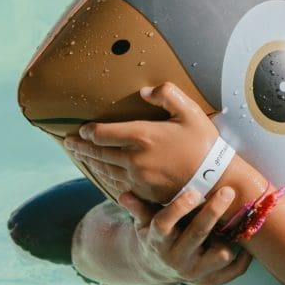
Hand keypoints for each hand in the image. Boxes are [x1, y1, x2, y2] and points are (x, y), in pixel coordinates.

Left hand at [61, 82, 218, 203]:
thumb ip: (167, 94)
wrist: (217, 179)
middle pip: (98, 153)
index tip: (81, 129)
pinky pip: (118, 184)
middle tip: (68, 144)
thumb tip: (144, 91)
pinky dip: (106, 177)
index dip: (87, 131)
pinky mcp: (145, 193)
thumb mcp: (190, 112)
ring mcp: (138, 178)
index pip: (102, 134)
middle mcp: (135, 159)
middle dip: (80, 147)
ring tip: (80, 157)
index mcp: (143, 136)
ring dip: (90, 162)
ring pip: (105, 170)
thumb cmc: (204, 143)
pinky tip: (102, 173)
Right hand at [119, 184, 250, 284]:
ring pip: (220, 254)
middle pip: (197, 234)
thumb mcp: (144, 222)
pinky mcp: (210, 282)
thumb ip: (138, 207)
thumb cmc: (154, 235)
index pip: (164, 224)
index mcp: (157, 242)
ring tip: (235, 218)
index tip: (194, 191)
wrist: (157, 267)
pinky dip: (244, 257)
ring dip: (229, 237)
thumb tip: (124, 195)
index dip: (179, 207)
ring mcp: (194, 273)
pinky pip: (234, 271)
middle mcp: (176, 260)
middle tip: (227, 191)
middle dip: (213, 212)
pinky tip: (246, 239)